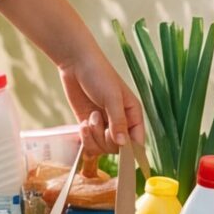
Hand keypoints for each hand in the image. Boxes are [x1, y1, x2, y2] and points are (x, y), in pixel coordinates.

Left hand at [57, 42, 145, 157]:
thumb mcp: (112, 97)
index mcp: (133, 114)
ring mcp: (105, 125)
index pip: (137, 142)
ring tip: (90, 117)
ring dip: (94, 136)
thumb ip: (119, 122)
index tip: (117, 145)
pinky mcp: (90, 126)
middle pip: (118, 148)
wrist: (76, 63)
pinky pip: (90, 143)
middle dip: (105, 138)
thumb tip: (124, 145)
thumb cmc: (99, 74)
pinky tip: (83, 124)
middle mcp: (121, 123)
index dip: (129, 149)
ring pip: (103, 148)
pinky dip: (85, 137)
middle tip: (98, 118)